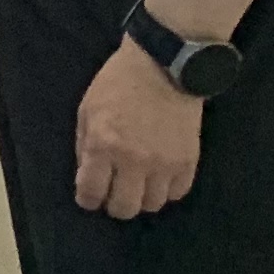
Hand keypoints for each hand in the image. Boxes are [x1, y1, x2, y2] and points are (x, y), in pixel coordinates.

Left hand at [72, 41, 204, 218]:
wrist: (164, 65)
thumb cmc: (118, 83)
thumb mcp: (87, 109)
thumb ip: (84, 146)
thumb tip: (86, 175)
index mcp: (103, 145)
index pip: (91, 192)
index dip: (87, 199)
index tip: (89, 197)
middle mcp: (133, 160)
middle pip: (124, 208)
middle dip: (114, 204)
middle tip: (113, 193)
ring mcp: (164, 163)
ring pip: (152, 205)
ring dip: (141, 197)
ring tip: (138, 184)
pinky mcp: (188, 161)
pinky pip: (177, 193)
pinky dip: (166, 190)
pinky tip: (159, 177)